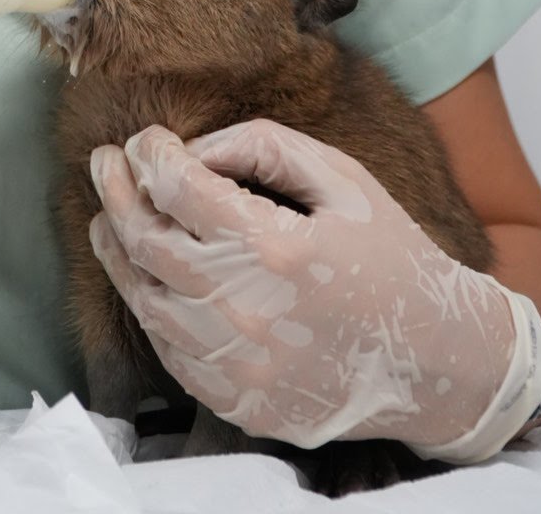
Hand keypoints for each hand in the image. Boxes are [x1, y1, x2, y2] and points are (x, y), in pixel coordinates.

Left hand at [89, 119, 540, 460]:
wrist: (436, 361)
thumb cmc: (390, 256)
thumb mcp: (341, 178)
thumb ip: (263, 146)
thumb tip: (195, 148)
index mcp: (275, 246)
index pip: (178, 189)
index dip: (150, 155)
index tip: (144, 138)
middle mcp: (246, 310)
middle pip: (147, 241)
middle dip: (116, 191)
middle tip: (104, 162)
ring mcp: (238, 365)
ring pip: (145, 299)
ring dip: (118, 250)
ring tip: (108, 217)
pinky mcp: (237, 403)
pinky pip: (170, 350)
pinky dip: (149, 306)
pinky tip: (146, 276)